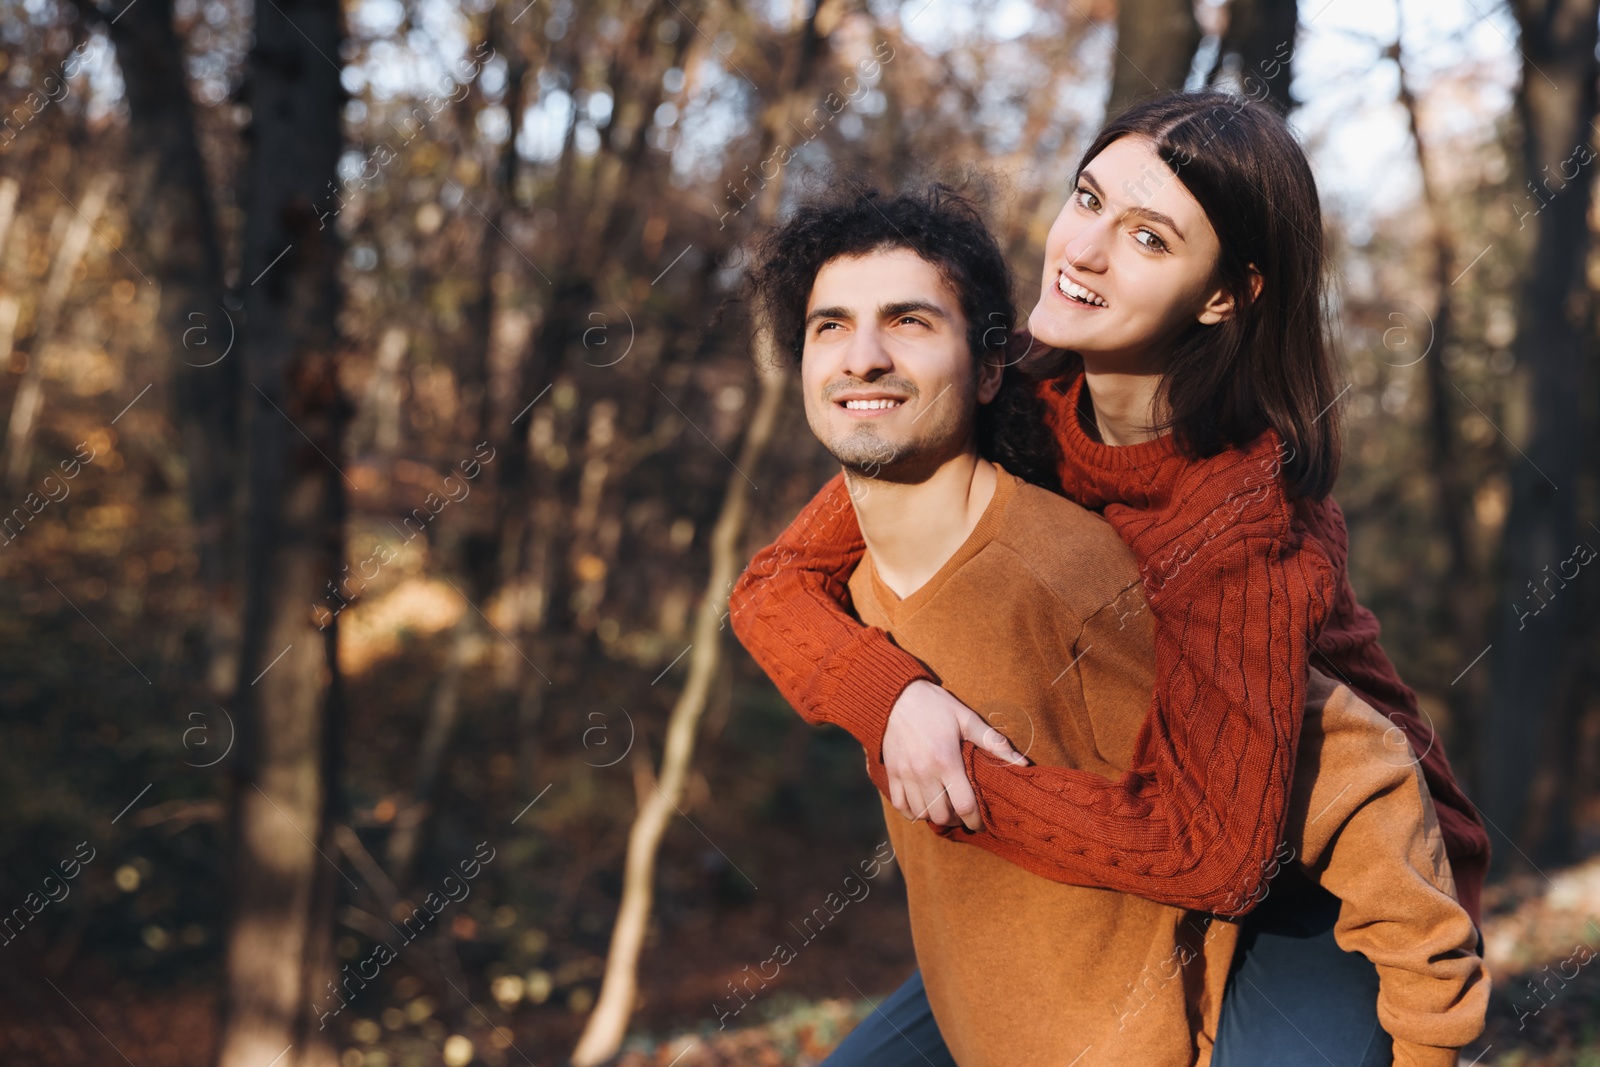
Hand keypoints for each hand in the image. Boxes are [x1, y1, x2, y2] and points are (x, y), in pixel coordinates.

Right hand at [881, 680, 1027, 830]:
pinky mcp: (892, 773)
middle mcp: (924, 772)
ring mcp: (905, 774)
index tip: (981, 823)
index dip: (976, 820)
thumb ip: (994, 742)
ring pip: (921, 813)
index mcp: (947, 761)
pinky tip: (922, 806)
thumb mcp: (967, 719)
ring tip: (945, 809)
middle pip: (941, 815)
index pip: (964, 805)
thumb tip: (1024, 763)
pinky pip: (900, 805)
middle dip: (956, 820)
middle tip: (963, 814)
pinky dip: (912, 812)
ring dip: (935, 816)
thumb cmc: (936, 706)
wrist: (897, 696)